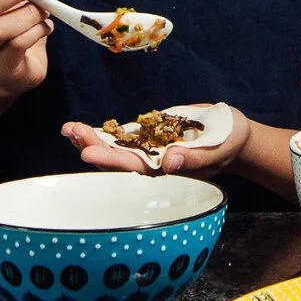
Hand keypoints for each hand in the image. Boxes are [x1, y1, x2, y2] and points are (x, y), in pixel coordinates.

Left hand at [63, 109, 252, 177]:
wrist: (232, 133)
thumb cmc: (230, 142)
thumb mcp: (220, 146)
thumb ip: (197, 157)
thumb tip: (170, 162)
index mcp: (168, 171)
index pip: (134, 167)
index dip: (110, 161)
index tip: (88, 154)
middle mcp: (153, 164)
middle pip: (117, 160)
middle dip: (94, 147)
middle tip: (72, 133)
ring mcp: (148, 150)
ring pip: (113, 149)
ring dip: (90, 140)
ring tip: (68, 129)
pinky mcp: (147, 137)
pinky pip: (119, 137)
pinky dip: (100, 133)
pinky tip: (79, 129)